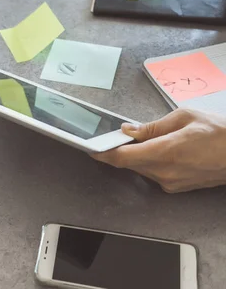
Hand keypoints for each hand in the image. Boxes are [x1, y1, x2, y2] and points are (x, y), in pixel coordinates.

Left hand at [92, 109, 225, 192]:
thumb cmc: (219, 133)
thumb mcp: (183, 117)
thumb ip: (152, 126)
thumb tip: (128, 130)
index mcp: (165, 152)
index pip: (122, 157)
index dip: (102, 153)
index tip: (91, 147)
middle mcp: (164, 171)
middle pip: (127, 163)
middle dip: (120, 150)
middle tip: (119, 136)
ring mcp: (170, 182)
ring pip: (139, 168)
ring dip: (135, 155)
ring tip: (146, 140)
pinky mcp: (175, 187)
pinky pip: (152, 173)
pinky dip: (149, 162)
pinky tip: (159, 150)